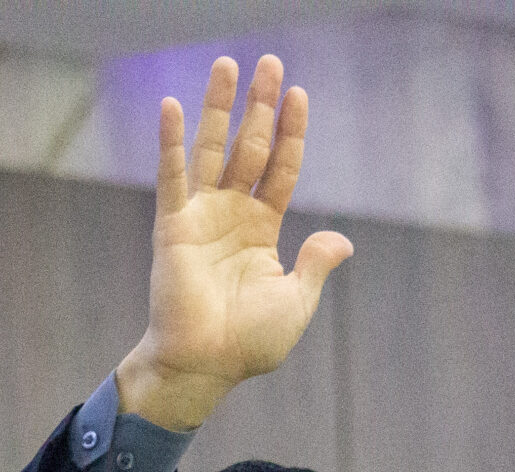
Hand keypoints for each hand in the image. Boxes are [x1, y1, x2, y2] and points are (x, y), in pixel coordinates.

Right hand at [115, 54, 353, 432]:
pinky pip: (173, 177)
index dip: (291, 132)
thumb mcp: (295, 302)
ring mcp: (201, 217)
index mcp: (262, 229)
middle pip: (250, 146)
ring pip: (213, 150)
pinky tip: (173, 107)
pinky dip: (172, 143)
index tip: (299, 93)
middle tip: (267, 62)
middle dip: (259, 105)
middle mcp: (231, 214)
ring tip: (227, 65)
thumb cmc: (248, 343)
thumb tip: (342, 240)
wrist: (205, 366)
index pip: (281, 168)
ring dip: (219, 107)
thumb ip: (315, 264)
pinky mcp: (174, 227)